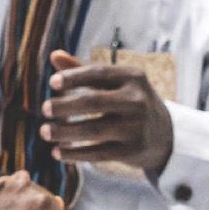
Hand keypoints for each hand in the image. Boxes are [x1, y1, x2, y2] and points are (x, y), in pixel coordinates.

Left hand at [43, 50, 175, 179]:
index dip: (73, 77)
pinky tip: (58, 152)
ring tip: (45, 132)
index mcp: (132, 77)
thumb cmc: (130, 101)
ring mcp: (135, 127)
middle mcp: (136, 101)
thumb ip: (84, 70)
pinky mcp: (130, 151)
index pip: (98, 73)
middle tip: (44, 109)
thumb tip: (54, 55)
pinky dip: (75, 154)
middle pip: (93, 102)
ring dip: (64, 132)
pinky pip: (97, 153)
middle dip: (64, 106)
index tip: (52, 83)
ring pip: (92, 130)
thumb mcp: (115, 82)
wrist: (164, 134)